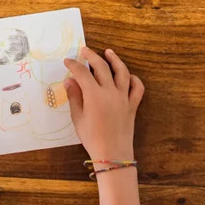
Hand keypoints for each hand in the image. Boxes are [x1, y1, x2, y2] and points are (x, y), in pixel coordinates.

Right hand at [63, 47, 142, 164]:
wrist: (112, 154)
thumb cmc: (92, 138)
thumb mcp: (77, 117)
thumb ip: (74, 97)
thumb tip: (69, 81)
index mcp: (94, 95)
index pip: (82, 73)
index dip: (73, 65)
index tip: (67, 62)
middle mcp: (110, 92)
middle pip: (101, 66)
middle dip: (91, 56)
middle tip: (84, 51)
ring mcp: (123, 97)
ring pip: (122, 72)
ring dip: (115, 60)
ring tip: (108, 52)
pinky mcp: (132, 105)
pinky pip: (137, 87)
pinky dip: (133, 79)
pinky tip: (128, 75)